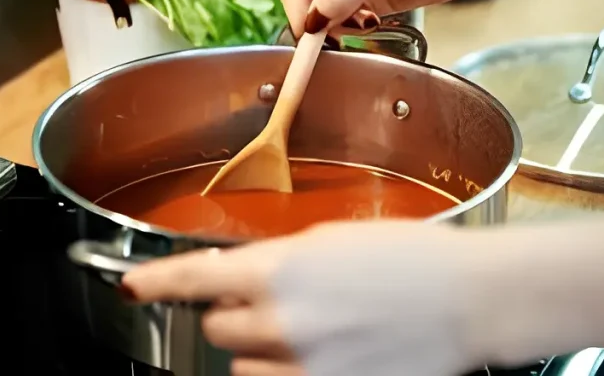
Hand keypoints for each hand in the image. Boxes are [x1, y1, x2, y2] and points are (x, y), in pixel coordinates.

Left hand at [121, 221, 488, 375]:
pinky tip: (329, 351)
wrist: (469, 298)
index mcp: (282, 270)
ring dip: (266, 352)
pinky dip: (292, 372)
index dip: (156, 282)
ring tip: (314, 331)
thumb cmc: (412, 258)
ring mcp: (305, 368)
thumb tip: (244, 276)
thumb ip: (279, 260)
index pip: (196, 278)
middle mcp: (284, 323)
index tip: (134, 286)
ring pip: (246, 369)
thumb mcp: (334, 240)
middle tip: (281, 302)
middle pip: (220, 331)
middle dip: (240, 316)